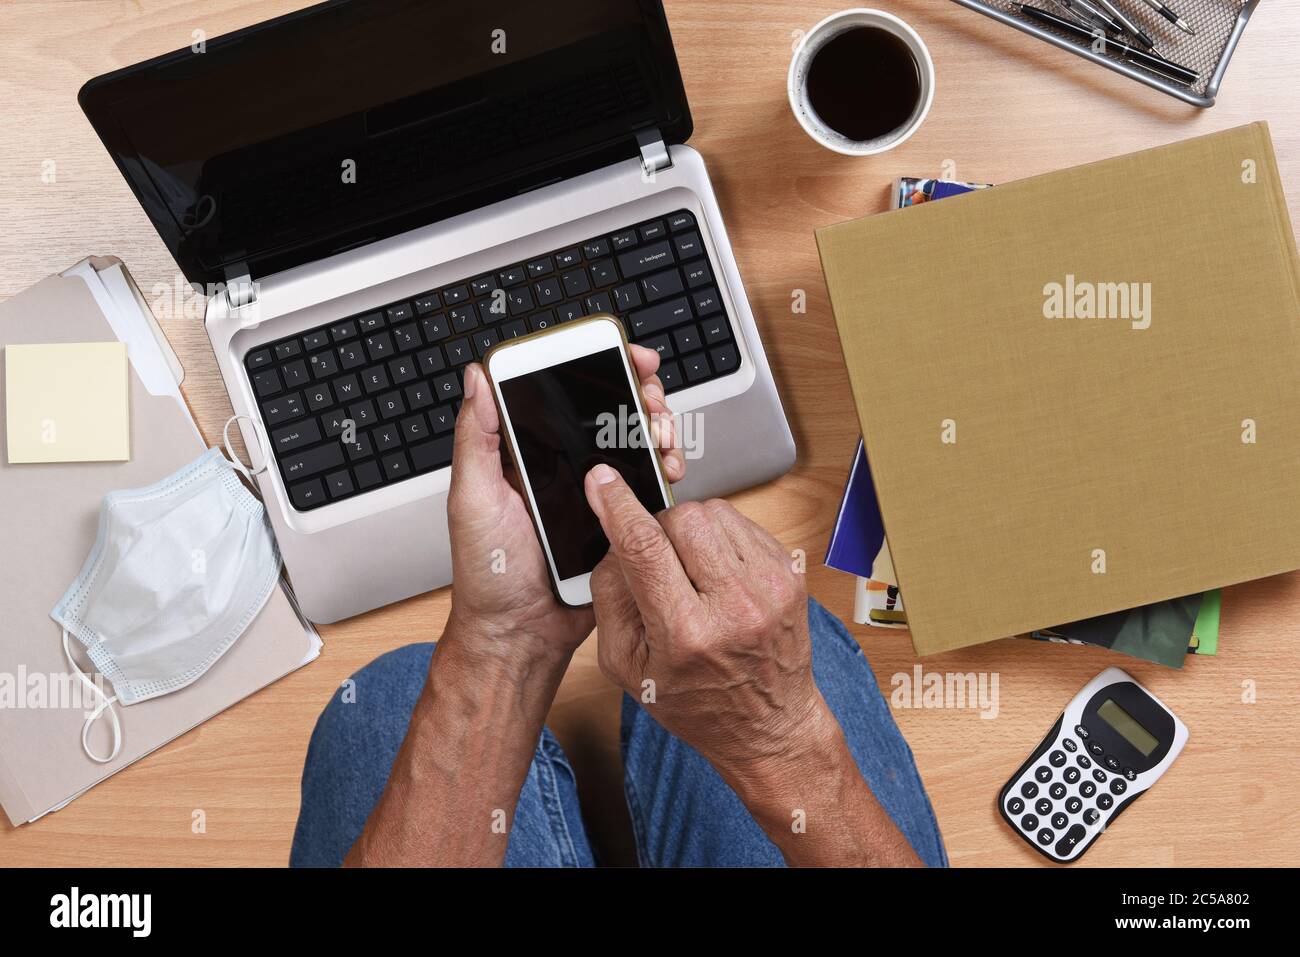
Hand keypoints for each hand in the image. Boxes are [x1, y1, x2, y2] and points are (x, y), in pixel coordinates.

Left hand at [445, 346, 685, 666]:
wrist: (520, 635)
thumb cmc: (488, 575)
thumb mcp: (472, 499)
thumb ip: (475, 438)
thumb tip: (476, 378)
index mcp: (524, 452)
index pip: (560, 391)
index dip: (593, 364)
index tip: (618, 352)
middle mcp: (561, 466)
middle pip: (607, 410)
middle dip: (637, 391)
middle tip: (649, 394)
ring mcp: (593, 492)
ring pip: (634, 442)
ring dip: (656, 427)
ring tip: (660, 433)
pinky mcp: (618, 520)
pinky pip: (647, 486)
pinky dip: (664, 469)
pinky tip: (668, 467)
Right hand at [582, 468, 833, 780]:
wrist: (768, 725)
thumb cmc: (695, 701)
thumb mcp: (627, 665)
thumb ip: (609, 596)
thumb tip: (612, 536)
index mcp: (687, 635)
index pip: (645, 548)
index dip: (618, 506)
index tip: (601, 481)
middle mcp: (736, 607)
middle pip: (681, 518)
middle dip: (658, 528)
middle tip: (659, 564)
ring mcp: (770, 587)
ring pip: (713, 511)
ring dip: (691, 530)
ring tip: (691, 572)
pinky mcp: (790, 573)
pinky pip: (741, 522)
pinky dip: (719, 537)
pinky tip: (718, 573)